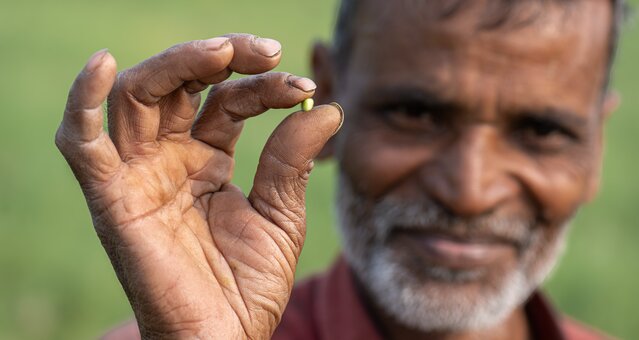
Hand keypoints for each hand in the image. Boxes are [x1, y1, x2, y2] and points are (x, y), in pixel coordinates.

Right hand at [55, 34, 342, 338]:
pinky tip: (101, 66)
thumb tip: (327, 107)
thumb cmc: (248, 286)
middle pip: (180, 85)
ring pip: (138, 97)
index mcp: (206, 160)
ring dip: (175, 64)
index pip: (228, 101)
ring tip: (222, 51)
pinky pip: (82, 147)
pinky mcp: (113, 201)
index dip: (264, 86)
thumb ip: (293, 160)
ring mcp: (139, 175)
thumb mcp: (281, 215)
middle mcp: (168, 159)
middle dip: (220, 58)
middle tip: (267, 51)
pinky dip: (82, 104)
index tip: (304, 87)